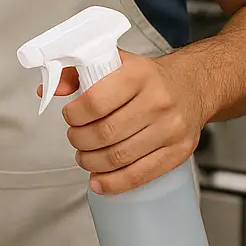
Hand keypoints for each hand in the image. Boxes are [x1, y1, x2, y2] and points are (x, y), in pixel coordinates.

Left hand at [41, 52, 207, 194]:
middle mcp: (157, 101)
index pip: (95, 102)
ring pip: (119, 157)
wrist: (192, 85)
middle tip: (76, 138)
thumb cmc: (148, 77)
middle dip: (80, 141)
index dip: (74, 115)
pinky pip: (141, 175)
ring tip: (86, 157)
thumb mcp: (115, 63)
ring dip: (92, 163)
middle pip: (104, 133)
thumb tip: (52, 89)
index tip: (70, 117)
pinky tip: (99, 181)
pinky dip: (114, 183)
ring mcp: (171, 128)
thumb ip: (80, 72)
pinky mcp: (179, 151)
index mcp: (138, 74)